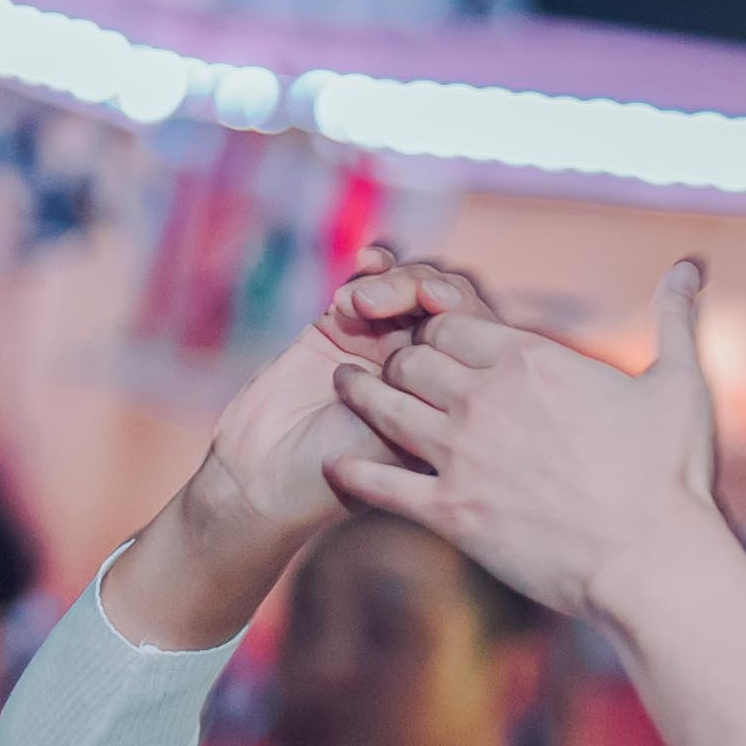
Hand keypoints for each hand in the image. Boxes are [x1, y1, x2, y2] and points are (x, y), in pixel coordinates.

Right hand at [108, 243, 444, 649]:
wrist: (265, 478)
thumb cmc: (339, 483)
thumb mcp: (403, 449)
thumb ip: (441, 409)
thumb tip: (480, 359)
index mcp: (451, 402)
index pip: (478, 337)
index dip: (461, 310)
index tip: (438, 303)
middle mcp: (426, 371)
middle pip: (448, 302)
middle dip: (424, 287)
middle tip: (402, 294)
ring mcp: (384, 344)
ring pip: (411, 285)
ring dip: (391, 281)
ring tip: (355, 303)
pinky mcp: (341, 326)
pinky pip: (371, 281)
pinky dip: (374, 267)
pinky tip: (367, 263)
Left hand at [326, 258, 724, 621]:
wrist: (653, 563)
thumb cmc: (672, 476)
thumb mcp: (680, 384)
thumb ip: (674, 317)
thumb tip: (691, 264)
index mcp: (532, 360)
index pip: (452, 321)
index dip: (436, 326)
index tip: (431, 337)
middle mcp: (486, 398)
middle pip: (410, 356)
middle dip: (396, 355)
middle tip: (384, 362)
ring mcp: (462, 455)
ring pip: (383, 406)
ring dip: (359, 392)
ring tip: (344, 388)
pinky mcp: (450, 512)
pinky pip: (378, 483)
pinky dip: (353, 470)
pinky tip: (337, 464)